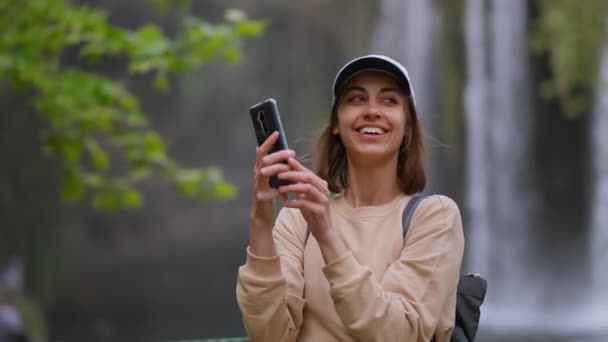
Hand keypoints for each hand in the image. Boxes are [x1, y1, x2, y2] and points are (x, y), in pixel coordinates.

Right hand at [250, 131, 294, 255]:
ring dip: (278, 169)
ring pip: (264, 173)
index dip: (268, 142)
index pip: (262, 152)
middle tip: (291, 153)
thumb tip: (280, 149)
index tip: (277, 133)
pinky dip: (278, 191)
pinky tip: (285, 193)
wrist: (262, 215)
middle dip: (278, 155)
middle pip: (264, 160)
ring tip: (289, 169)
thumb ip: (275, 165)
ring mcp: (257, 187)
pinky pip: (269, 192)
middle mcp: (257, 176)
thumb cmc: (269, 194)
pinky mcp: (261, 198)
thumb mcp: (273, 178)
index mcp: (260, 169)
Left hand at [277, 158, 331, 238]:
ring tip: (280, 188)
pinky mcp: (320, 211)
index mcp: (321, 184)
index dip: (297, 166)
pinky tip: (285, 203)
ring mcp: (323, 200)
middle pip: (308, 177)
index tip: (285, 161)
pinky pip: (305, 204)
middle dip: (292, 175)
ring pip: (307, 188)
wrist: (324, 230)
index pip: (308, 172)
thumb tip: (286, 172)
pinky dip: (294, 202)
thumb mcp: (306, 196)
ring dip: (292, 187)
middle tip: (279, 174)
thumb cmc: (313, 211)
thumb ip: (299, 185)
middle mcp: (324, 190)